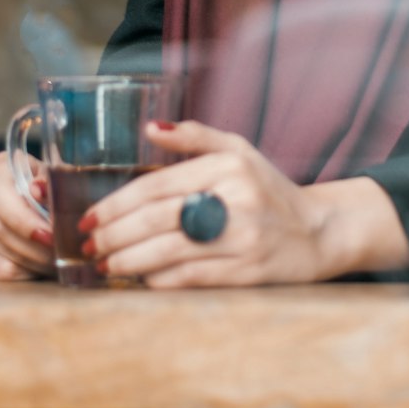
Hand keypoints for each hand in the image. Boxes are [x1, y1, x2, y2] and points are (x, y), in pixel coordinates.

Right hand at [0, 151, 55, 281]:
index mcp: (3, 166)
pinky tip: (37, 268)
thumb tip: (38, 189)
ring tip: (55, 260)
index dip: (24, 218)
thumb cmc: (60, 189)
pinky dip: (19, 271)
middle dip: (31, 244)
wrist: (54, 206)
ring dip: (30, 258)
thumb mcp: (64, 180)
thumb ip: (54, 182)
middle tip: (56, 253)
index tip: (49, 234)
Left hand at [83, 120, 408, 288]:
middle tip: (89, 243)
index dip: (117, 203)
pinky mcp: (247, 273)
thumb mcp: (239, 150)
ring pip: (168, 253)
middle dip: (114, 234)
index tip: (90, 215)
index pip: (158, 185)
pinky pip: (189, 279)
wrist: (318, 231)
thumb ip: (195, 137)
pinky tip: (141, 278)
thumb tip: (151, 127)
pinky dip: (158, 280)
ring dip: (128, 261)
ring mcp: (242, 239)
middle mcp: (237, 199)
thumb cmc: (270, 189)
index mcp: (229, 165)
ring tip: (104, 263)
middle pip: (158, 219)